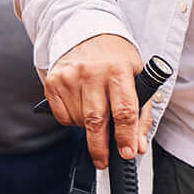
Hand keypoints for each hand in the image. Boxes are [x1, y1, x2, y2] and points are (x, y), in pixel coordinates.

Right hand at [41, 33, 143, 169]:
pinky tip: (81, 106)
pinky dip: (73, 120)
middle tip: (103, 161)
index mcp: (118, 70)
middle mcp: (92, 72)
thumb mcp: (137, 78)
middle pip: (96, 121)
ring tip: (96, 113)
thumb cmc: (116, 58)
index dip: (126, 136)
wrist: (87, 32)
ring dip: (89, 128)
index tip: (127, 153)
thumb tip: (137, 145)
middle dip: (101, 147)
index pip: (123, 110)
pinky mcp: (53, 81)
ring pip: (79, 121)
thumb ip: (141, 114)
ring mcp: (69, 76)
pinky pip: (62, 116)